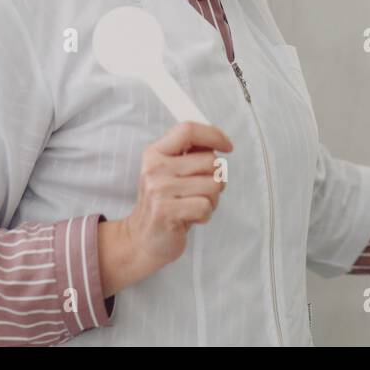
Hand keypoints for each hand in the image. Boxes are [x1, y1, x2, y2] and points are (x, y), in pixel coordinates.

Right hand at [98, 122, 232, 294]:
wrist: (142, 239)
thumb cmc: (166, 204)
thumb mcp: (171, 173)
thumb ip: (190, 155)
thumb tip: (218, 141)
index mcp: (156, 153)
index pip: (188, 130)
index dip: (214, 135)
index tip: (227, 146)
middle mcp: (155, 168)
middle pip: (209, 160)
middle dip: (216, 178)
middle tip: (201, 192)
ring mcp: (159, 189)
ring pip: (213, 185)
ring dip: (212, 199)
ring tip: (194, 205)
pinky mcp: (166, 211)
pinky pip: (205, 206)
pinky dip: (205, 214)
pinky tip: (191, 218)